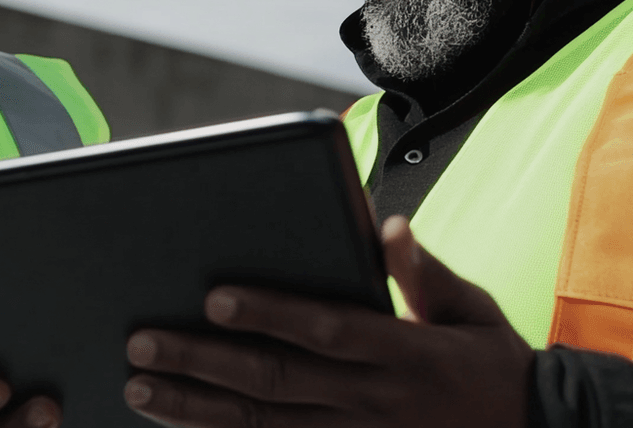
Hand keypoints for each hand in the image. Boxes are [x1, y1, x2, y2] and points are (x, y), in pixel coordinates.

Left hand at [123, 216, 534, 427]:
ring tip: (140, 387)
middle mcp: (373, 401)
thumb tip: (389, 225)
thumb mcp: (472, 310)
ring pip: (265, 427)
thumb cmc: (491, 363)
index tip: (213, 297)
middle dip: (203, 362)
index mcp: (402, 351)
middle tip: (141, 342)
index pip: (324, 329)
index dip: (269, 315)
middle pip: (276, 382)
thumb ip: (424, 271)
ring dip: (197, 408)